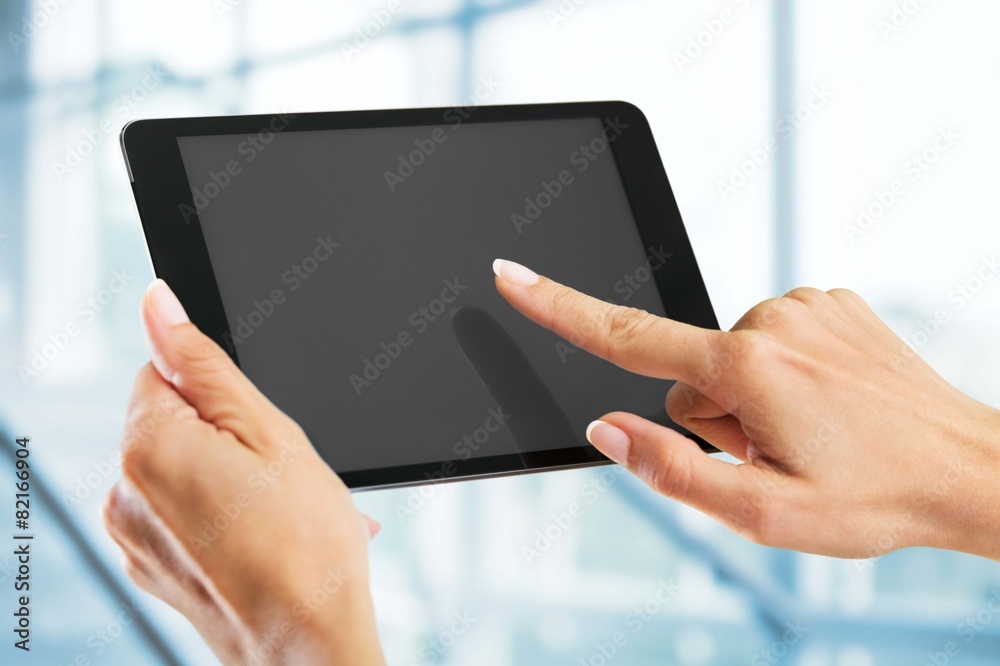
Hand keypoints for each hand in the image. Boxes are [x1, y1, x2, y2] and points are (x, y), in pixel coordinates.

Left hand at [102, 280, 384, 665]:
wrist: (310, 645)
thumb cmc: (306, 547)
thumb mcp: (270, 433)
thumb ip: (204, 364)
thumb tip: (159, 305)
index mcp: (147, 447)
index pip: (164, 370)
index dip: (222, 391)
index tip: (258, 428)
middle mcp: (124, 493)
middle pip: (174, 421)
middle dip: (230, 434)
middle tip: (281, 475)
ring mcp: (135, 538)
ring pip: (185, 467)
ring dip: (231, 475)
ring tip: (283, 511)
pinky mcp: (152, 568)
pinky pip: (183, 513)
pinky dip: (221, 514)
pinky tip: (267, 535)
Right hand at [493, 259, 999, 560]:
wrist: (969, 468)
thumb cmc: (873, 497)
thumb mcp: (763, 512)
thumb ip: (672, 470)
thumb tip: (607, 428)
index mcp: (747, 367)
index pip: (627, 336)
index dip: (558, 306)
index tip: (511, 274)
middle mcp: (771, 318)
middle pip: (688, 373)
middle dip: (714, 419)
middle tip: (776, 452)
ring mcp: (805, 305)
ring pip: (729, 359)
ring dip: (751, 399)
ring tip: (810, 431)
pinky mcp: (829, 303)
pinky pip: (770, 340)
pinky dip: (782, 375)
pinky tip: (826, 404)